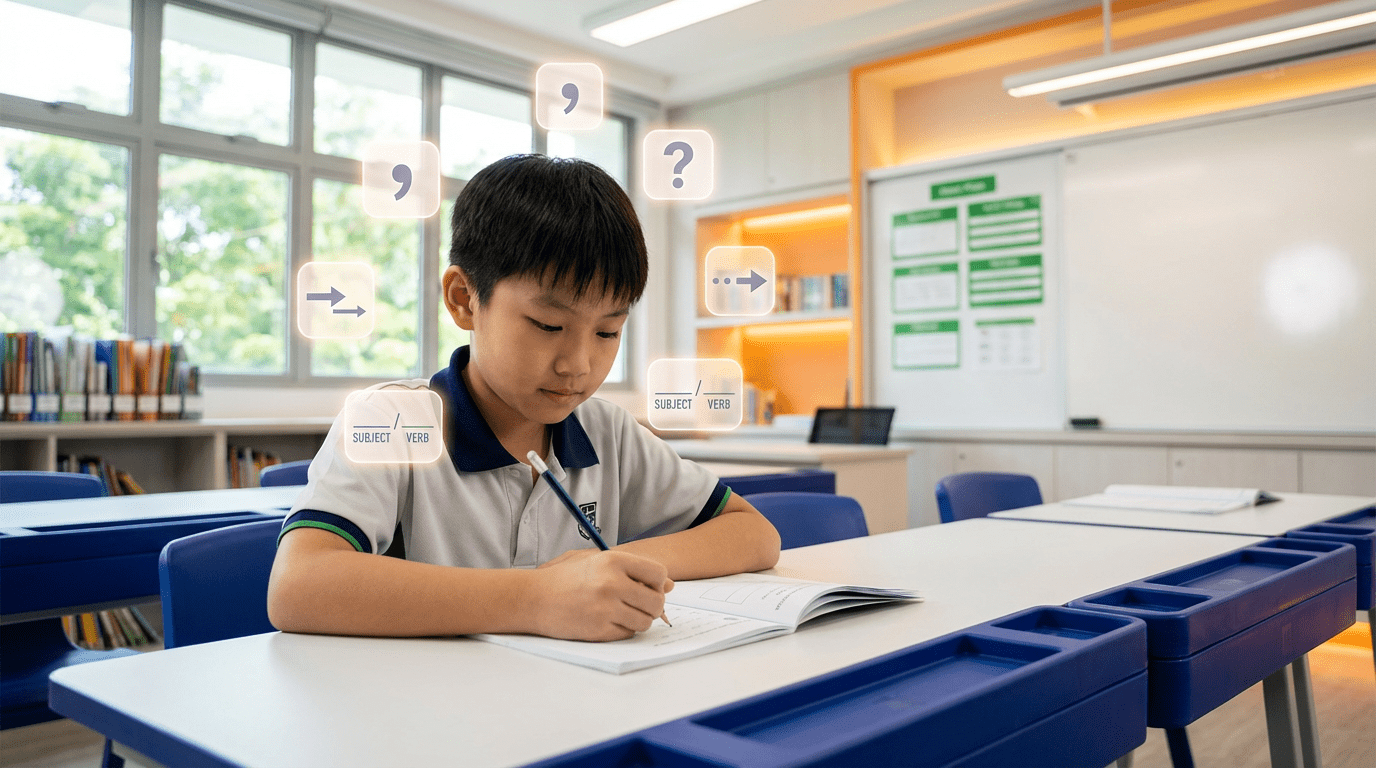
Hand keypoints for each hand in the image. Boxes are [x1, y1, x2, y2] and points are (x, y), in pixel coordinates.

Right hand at [529, 550, 673, 640]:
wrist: (531, 598)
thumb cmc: (564, 577)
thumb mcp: (596, 562)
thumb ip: (634, 570)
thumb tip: (669, 584)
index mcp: (613, 561)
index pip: (658, 574)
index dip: (656, 582)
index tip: (646, 586)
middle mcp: (612, 584)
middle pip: (656, 601)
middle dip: (651, 605)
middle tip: (636, 603)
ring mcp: (605, 609)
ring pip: (645, 621)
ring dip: (638, 619)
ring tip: (620, 612)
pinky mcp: (598, 630)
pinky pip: (627, 634)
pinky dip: (622, 630)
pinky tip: (606, 620)